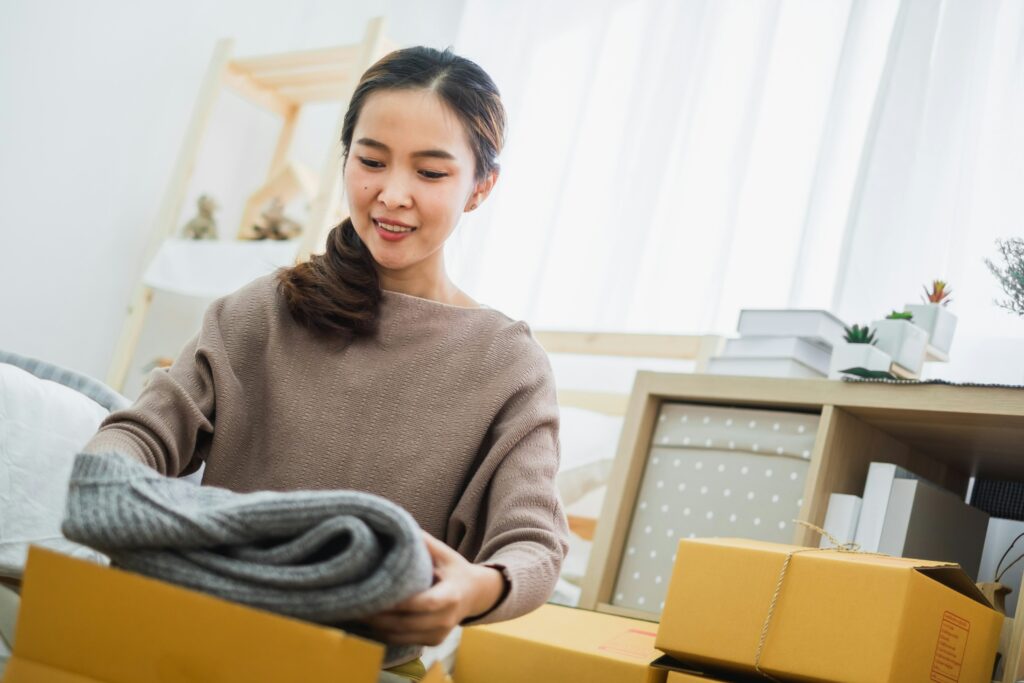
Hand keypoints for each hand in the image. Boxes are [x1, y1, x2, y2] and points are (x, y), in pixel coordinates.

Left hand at [365, 531, 505, 645]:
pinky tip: (368, 622)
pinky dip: (383, 633)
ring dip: (376, 627)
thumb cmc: (454, 569)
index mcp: (451, 595)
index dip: (399, 602)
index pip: (423, 603)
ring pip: (400, 636)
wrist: (476, 594)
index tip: (374, 594)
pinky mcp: (432, 642)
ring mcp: (439, 634)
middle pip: (406, 623)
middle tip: (353, 604)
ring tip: (355, 612)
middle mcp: (446, 619)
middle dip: (378, 616)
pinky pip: (402, 641)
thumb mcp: (444, 553)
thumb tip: (396, 524)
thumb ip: (422, 542)